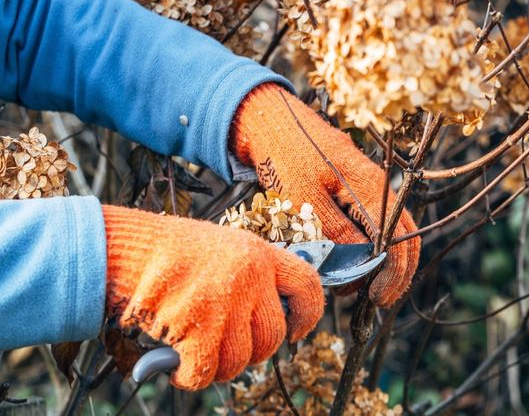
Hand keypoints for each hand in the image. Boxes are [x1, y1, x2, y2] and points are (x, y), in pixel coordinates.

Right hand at [102, 205, 323, 389]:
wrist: (124, 248)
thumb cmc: (169, 251)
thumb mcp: (222, 249)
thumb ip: (249, 275)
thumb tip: (269, 315)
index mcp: (260, 254)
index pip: (307, 286)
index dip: (307, 315)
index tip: (295, 332)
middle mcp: (250, 276)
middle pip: (273, 335)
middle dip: (252, 352)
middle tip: (226, 350)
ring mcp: (225, 301)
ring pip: (241, 359)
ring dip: (218, 367)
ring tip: (196, 355)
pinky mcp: (197, 326)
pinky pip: (205, 371)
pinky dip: (189, 377)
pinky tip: (175, 368)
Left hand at [230, 83, 420, 305]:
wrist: (270, 121)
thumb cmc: (284, 156)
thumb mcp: (305, 197)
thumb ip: (336, 232)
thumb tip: (362, 267)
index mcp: (371, 188)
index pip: (399, 240)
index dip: (392, 274)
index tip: (375, 298)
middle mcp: (378, 187)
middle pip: (405, 238)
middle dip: (394, 273)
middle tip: (371, 298)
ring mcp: (369, 187)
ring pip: (391, 233)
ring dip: (380, 263)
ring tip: (354, 285)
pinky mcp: (356, 189)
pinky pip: (373, 224)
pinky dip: (367, 248)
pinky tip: (348, 262)